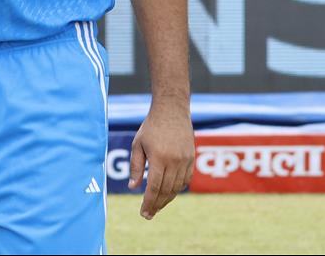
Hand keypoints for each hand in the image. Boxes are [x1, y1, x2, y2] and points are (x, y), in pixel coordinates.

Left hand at [128, 101, 194, 219]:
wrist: (172, 110)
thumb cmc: (151, 127)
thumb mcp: (138, 145)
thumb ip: (136, 167)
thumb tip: (133, 187)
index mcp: (159, 157)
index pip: (155, 187)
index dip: (149, 202)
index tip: (143, 213)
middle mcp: (174, 160)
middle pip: (166, 190)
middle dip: (157, 205)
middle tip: (149, 215)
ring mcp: (185, 159)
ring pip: (177, 187)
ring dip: (167, 199)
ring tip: (157, 206)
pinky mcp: (191, 157)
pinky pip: (186, 179)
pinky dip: (177, 189)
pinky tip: (169, 193)